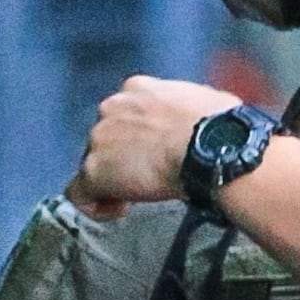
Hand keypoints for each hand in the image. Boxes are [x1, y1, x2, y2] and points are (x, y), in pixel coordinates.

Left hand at [73, 76, 242, 220]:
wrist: (210, 146)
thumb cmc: (220, 125)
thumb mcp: (207, 101)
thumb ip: (190, 108)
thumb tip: (203, 119)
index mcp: (138, 89)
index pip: (125, 113)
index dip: (138, 136)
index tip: (154, 152)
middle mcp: (111, 108)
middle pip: (106, 137)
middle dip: (123, 157)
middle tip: (147, 176)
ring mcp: (98, 139)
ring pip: (93, 163)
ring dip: (113, 180)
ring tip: (137, 196)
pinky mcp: (94, 171)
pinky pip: (79, 194)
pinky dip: (95, 205)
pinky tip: (118, 210)